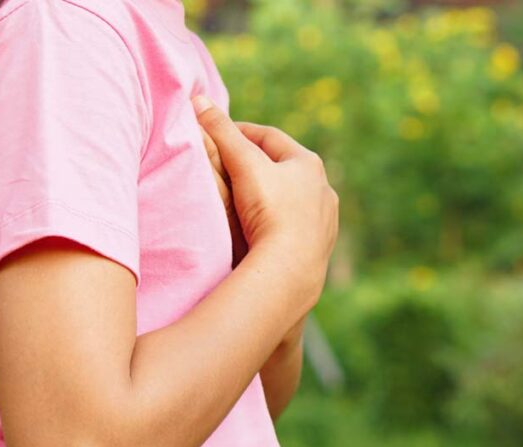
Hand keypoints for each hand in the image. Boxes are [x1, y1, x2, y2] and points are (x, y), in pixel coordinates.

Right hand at [194, 96, 338, 301]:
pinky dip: (277, 224)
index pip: (269, 137)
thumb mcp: (243, 165)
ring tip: (243, 202)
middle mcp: (323, 189)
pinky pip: (294, 228)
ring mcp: (324, 221)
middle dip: (255, 165)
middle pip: (282, 168)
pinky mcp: (320, 249)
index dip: (240, 132)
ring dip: (269, 197)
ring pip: (291, 200)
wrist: (291, 271)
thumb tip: (198, 99)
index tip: (217, 135)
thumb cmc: (270, 211)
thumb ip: (221, 132)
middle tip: (227, 167)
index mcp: (308, 163)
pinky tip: (261, 233)